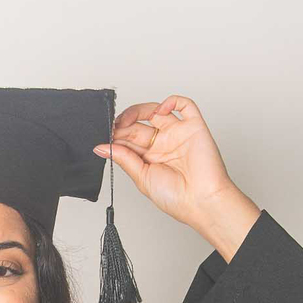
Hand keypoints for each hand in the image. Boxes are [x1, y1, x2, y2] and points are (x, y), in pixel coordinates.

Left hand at [93, 95, 246, 233]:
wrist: (200, 202)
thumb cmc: (175, 197)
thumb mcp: (141, 177)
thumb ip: (123, 159)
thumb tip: (101, 148)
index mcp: (149, 157)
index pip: (129, 139)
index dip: (116, 135)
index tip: (105, 138)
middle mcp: (163, 144)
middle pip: (139, 124)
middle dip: (123, 125)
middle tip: (113, 129)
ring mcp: (177, 133)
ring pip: (156, 110)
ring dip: (138, 110)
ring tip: (127, 120)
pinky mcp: (194, 127)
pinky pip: (185, 105)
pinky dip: (171, 101)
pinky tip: (159, 110)